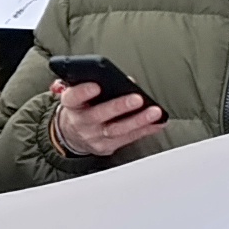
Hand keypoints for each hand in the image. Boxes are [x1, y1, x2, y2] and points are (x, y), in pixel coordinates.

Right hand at [45, 79, 167, 159]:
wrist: (73, 133)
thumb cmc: (83, 106)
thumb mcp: (81, 93)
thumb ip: (98, 83)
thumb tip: (128, 81)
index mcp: (72, 104)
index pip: (73, 97)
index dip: (83, 92)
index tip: (97, 86)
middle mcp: (80, 121)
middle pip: (99, 115)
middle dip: (119, 106)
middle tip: (136, 99)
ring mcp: (93, 136)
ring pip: (116, 129)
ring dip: (138, 120)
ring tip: (154, 112)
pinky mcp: (105, 147)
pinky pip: (128, 138)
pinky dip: (145, 130)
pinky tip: (157, 123)